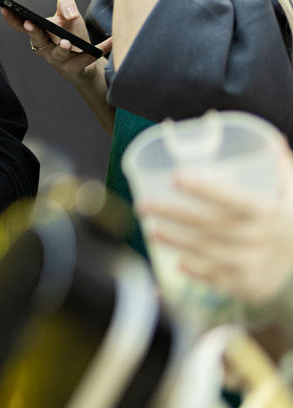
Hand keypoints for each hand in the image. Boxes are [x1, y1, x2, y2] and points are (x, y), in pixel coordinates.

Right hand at [0, 0, 110, 86]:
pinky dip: (100, 49)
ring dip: (62, 48)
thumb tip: (70, 14)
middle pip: (37, 40)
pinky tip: (112, 41)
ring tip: (67, 42)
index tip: (5, 8)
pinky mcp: (75, 68)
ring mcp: (59, 60)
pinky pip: (87, 59)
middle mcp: (44, 48)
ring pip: (58, 55)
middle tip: (32, 24)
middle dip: (34, 33)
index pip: (21, 25)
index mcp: (39, 33)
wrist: (87, 59)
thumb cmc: (72, 34)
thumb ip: (66, 4)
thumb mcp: (68, 16)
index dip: (12, 19)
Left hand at [140, 136, 292, 303]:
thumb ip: (278, 166)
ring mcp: (253, 263)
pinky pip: (215, 279)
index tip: (174, 177)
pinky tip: (174, 262)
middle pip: (211, 226)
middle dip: (175, 214)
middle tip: (144, 205)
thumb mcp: (289, 192)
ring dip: (177, 241)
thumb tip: (270, 138)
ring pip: (208, 252)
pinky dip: (195, 272)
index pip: (233, 198)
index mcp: (268, 211)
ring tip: (150, 229)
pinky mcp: (246, 284)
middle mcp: (260, 239)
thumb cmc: (286, 216)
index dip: (204, 188)